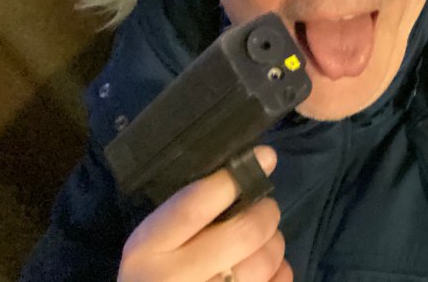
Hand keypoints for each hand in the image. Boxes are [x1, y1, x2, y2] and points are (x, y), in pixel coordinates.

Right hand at [118, 147, 290, 281]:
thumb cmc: (155, 273)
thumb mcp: (155, 242)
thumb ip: (188, 214)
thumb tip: (246, 174)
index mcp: (147, 250)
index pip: (194, 207)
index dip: (234, 179)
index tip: (264, 158)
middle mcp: (174, 279)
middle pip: (242, 233)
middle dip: (265, 213)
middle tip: (265, 208)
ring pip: (263, 262)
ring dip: (273, 244)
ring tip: (263, 242)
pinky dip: (280, 272)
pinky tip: (267, 271)